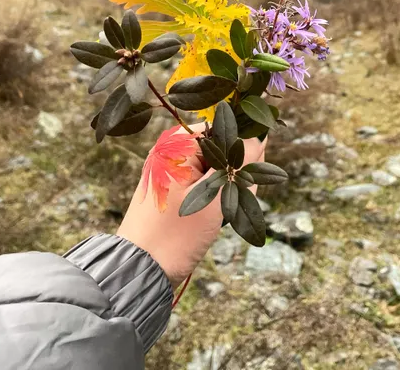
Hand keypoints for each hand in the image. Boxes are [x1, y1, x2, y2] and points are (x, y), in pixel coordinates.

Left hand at [118, 124, 265, 288]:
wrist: (140, 272)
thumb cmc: (174, 235)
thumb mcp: (213, 198)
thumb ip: (238, 165)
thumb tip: (259, 135)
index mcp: (174, 145)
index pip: (221, 128)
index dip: (241, 147)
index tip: (249, 172)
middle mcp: (172, 152)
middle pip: (220, 149)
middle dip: (235, 173)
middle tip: (231, 202)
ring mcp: (173, 171)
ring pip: (217, 169)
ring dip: (228, 190)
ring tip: (220, 216)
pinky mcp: (175, 190)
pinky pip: (205, 184)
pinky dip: (217, 198)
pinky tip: (216, 219)